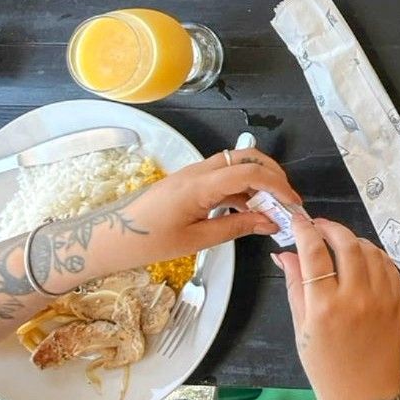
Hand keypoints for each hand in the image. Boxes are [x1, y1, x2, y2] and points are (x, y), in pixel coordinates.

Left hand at [52, 147, 301, 285]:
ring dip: (259, 181)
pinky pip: (224, 175)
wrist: (107, 238)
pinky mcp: (189, 181)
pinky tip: (248, 209)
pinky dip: (243, 187)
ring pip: (237, 164)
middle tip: (287, 200)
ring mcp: (193, 173)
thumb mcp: (196, 241)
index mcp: (200, 185)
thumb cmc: (146, 243)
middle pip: (247, 157)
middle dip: (274, 174)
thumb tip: (270, 223)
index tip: (293, 204)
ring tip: (271, 208)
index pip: (249, 172)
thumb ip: (236, 227)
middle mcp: (198, 171)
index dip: (277, 185)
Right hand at [276, 216, 399, 399]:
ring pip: (369, 250)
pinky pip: (387, 264)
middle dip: (330, 227)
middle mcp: (355, 297)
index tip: (299, 220)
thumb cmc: (327, 367)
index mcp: (324, 307)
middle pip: (345, 244)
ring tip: (338, 241)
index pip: (314, 253)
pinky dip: (373, 254)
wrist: (365, 392)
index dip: (305, 230)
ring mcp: (381, 297)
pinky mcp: (398, 300)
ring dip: (352, 239)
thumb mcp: (302, 329)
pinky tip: (362, 257)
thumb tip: (285, 254)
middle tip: (318, 225)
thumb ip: (295, 287)